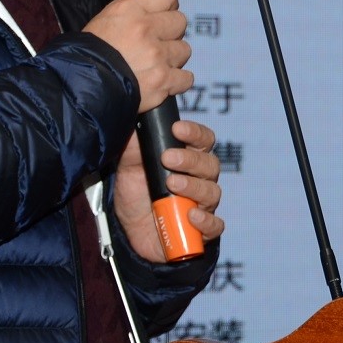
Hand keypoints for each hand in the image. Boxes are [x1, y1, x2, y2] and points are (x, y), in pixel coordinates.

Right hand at [82, 0, 192, 111]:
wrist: (79, 88)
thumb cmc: (88, 53)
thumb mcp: (105, 20)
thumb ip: (133, 12)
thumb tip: (155, 11)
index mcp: (130, 9)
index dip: (166, 6)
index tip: (161, 15)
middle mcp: (146, 29)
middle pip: (180, 22)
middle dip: (170, 33)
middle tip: (156, 43)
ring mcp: (157, 56)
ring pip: (184, 50)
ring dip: (172, 58)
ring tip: (155, 65)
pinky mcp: (163, 82)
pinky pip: (186, 78)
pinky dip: (177, 82)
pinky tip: (163, 82)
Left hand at [112, 119, 224, 261]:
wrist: (127, 225)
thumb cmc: (135, 187)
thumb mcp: (129, 160)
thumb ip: (135, 138)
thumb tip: (134, 110)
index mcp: (189, 158)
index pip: (204, 140)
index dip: (195, 133)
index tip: (177, 128)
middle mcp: (200, 180)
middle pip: (210, 166)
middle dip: (190, 161)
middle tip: (168, 159)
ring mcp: (201, 205)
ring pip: (212, 193)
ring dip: (194, 187)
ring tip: (172, 185)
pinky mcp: (198, 232)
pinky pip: (215, 226)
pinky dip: (206, 221)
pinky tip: (191, 216)